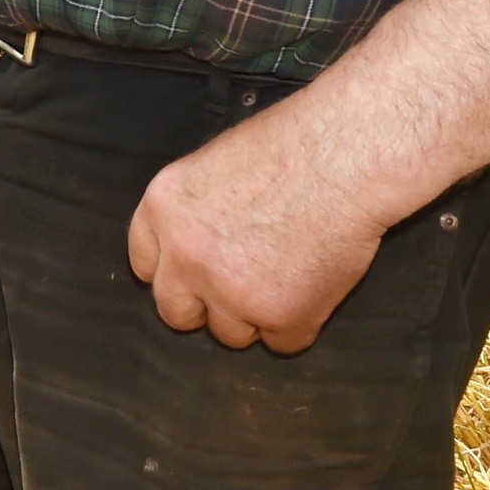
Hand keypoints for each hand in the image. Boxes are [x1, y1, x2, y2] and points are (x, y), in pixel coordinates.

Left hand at [127, 102, 389, 353]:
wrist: (344, 159)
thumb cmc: (291, 146)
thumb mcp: (214, 165)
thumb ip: (194, 212)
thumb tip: (197, 242)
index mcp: (163, 209)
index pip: (145, 264)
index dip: (173, 271)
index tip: (192, 274)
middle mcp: (185, 256)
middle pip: (175, 310)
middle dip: (204, 307)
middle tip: (239, 286)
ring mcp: (230, 292)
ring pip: (230, 334)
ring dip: (255, 316)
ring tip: (288, 273)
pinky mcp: (279, 317)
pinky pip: (283, 343)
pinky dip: (300, 323)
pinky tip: (315, 285)